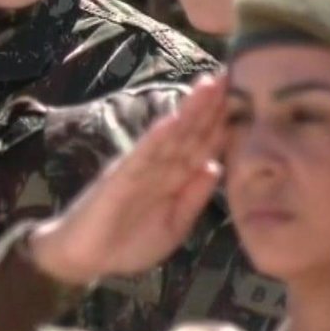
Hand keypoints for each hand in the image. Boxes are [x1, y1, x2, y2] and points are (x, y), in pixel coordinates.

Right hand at [29, 75, 227, 284]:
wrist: (84, 258)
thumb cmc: (128, 242)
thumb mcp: (174, 225)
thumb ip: (194, 198)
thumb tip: (216, 166)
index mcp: (174, 178)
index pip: (203, 144)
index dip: (223, 121)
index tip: (246, 96)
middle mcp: (158, 166)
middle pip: (190, 131)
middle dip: (211, 104)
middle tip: (231, 72)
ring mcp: (139, 169)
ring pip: (170, 136)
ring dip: (188, 110)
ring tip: (208, 85)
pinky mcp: (120, 179)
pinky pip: (142, 157)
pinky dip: (157, 138)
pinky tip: (172, 120)